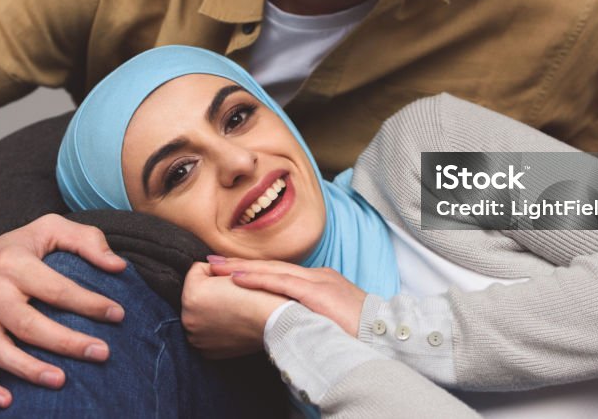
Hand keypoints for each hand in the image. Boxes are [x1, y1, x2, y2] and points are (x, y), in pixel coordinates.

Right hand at [0, 214, 127, 408]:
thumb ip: (86, 240)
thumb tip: (118, 266)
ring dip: (29, 370)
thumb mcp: (49, 228)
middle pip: (28, 324)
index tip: (118, 314)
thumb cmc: (15, 247)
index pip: (56, 288)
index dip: (88, 303)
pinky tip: (8, 401)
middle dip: (67, 342)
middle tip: (102, 353)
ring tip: (62, 381)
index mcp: (13, 264)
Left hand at [181, 262, 288, 357]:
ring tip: (234, 309)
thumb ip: (216, 264)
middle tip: (234, 295)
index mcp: (192, 296)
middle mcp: (188, 320)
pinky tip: (232, 323)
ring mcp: (197, 339)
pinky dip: (215, 328)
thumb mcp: (236, 270)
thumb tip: (209, 262)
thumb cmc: (258, 292)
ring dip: (211, 310)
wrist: (276, 321)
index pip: (198, 271)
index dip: (217, 272)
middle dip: (211, 292)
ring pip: (199, 314)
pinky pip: (206, 332)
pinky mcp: (207, 351)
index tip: (233, 280)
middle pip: (195, 295)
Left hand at [208, 257, 365, 336]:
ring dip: (241, 268)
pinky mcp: (318, 294)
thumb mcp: (332, 319)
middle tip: (212, 262)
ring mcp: (318, 283)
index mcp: (320, 283)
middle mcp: (317, 277)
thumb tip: (288, 323)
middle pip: (272, 267)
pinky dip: (258, 279)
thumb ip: (311, 315)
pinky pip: (281, 283)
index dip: (253, 270)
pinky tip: (238, 278)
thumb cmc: (361, 335)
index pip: (280, 273)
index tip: (228, 270)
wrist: (386, 336)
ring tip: (216, 267)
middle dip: (240, 264)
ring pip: (272, 270)